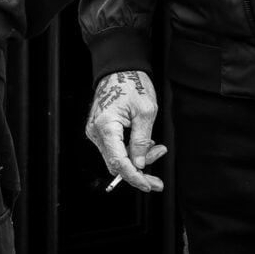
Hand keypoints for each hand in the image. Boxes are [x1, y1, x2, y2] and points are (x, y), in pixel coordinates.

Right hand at [85, 70, 165, 192]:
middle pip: (117, 163)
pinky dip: (130, 149)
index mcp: (106, 126)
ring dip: (137, 157)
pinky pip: (115, 148)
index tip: (149, 185)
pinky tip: (143, 142)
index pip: (118, 162)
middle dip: (139, 167)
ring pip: (117, 157)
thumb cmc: (132, 83)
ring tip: (156, 147)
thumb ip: (142, 141)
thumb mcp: (145, 111)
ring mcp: (96, 131)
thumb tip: (139, 164)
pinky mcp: (100, 129)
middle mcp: (96, 131)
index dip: (135, 177)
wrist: (120, 68)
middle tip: (159, 164)